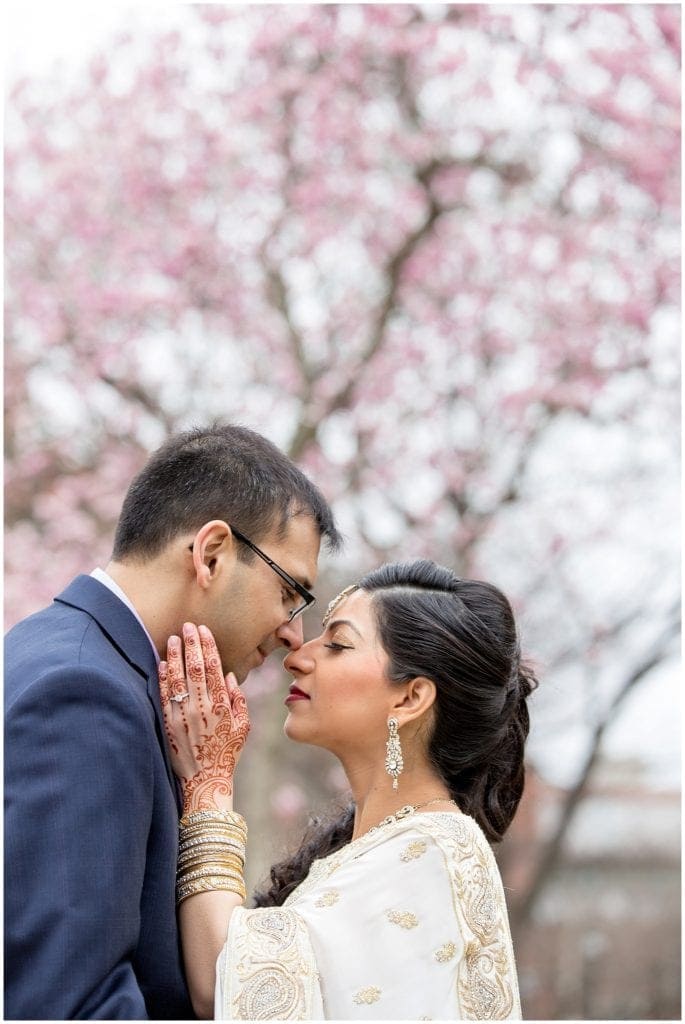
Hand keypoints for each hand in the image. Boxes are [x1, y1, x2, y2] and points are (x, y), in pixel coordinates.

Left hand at [159, 623, 250, 813]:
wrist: (205, 780)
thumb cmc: (226, 752)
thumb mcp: (243, 726)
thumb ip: (238, 700)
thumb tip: (228, 676)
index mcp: (222, 705)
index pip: (213, 667)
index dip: (207, 646)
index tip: (203, 630)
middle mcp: (202, 707)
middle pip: (195, 668)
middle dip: (191, 644)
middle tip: (187, 626)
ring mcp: (183, 715)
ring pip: (178, 678)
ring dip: (176, 655)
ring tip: (174, 638)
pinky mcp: (169, 725)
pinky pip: (164, 696)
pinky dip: (163, 677)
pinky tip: (163, 662)